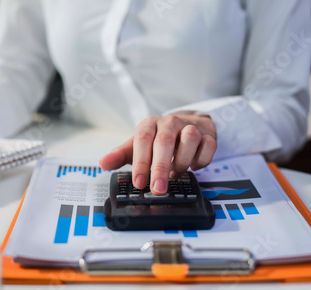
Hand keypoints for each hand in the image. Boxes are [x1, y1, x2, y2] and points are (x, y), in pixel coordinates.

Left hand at [99, 114, 216, 194]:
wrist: (187, 125)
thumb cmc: (158, 139)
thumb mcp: (136, 146)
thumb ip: (119, 155)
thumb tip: (102, 163)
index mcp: (149, 124)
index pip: (142, 140)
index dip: (141, 162)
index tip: (139, 182)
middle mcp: (169, 122)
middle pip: (165, 142)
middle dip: (160, 168)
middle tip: (158, 189)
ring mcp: (190, 127)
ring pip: (190, 140)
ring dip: (182, 161)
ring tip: (176, 172)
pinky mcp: (208, 135)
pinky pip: (208, 147)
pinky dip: (201, 160)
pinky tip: (193, 166)